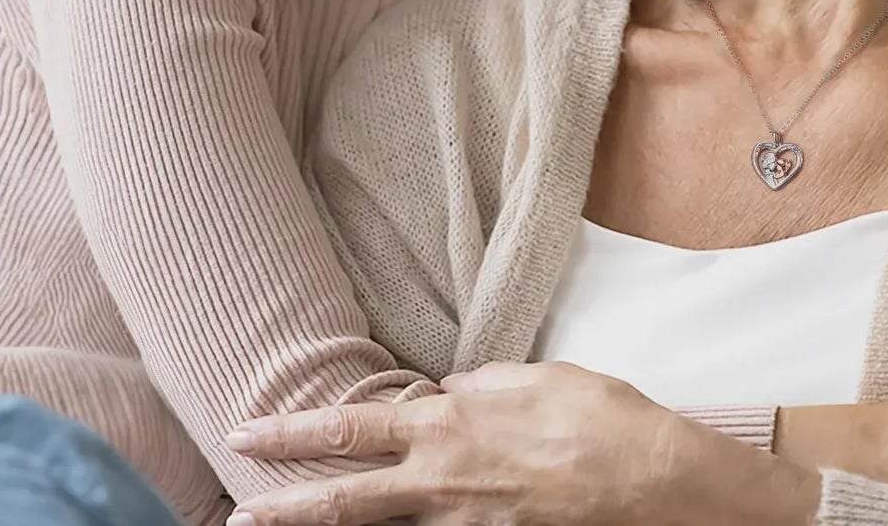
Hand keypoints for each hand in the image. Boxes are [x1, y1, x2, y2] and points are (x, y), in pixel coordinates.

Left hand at [225, 360, 820, 525]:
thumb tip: (454, 393)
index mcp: (451, 424)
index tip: (249, 434)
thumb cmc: (599, 416)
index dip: (296, 433)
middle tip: (237, 514)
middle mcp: (444, 480)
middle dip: (286, 507)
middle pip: (347, 499)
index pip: (353, 428)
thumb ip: (484, 387)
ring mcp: (465, 523)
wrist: (650, 481)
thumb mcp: (537, 376)